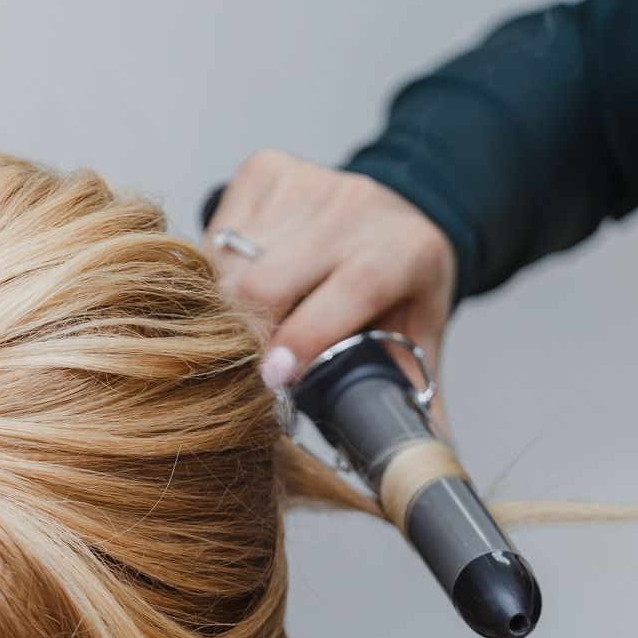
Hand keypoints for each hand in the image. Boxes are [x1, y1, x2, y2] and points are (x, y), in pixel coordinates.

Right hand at [208, 149, 455, 411]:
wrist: (397, 213)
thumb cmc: (400, 288)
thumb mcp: (418, 341)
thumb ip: (415, 403)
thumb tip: (420, 468)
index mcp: (403, 251)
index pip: (348, 289)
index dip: (305, 335)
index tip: (273, 377)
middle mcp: (358, 206)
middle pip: (270, 277)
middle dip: (244, 330)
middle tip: (239, 367)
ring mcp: (308, 180)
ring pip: (233, 257)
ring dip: (224, 302)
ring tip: (239, 329)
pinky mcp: (266, 169)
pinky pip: (218, 231)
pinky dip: (216, 268)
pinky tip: (238, 284)